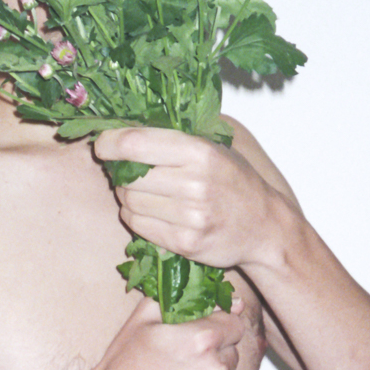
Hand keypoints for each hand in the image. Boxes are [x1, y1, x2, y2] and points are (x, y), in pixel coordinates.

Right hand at [83, 295, 244, 369]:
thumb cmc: (122, 366)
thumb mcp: (143, 319)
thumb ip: (183, 300)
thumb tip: (228, 299)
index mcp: (201, 339)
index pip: (235, 325)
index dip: (220, 328)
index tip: (203, 337)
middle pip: (232, 354)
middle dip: (214, 355)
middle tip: (181, 363)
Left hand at [94, 128, 280, 270]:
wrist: (265, 228)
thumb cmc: (236, 182)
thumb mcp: (215, 148)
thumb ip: (175, 136)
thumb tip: (124, 126)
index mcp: (200, 152)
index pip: (135, 143)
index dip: (110, 143)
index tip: (103, 145)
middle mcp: (195, 183)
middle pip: (128, 176)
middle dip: (121, 173)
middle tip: (131, 172)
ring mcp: (190, 217)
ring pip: (129, 202)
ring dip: (129, 197)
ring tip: (148, 193)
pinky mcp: (184, 243)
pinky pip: (138, 226)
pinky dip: (137, 218)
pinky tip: (155, 213)